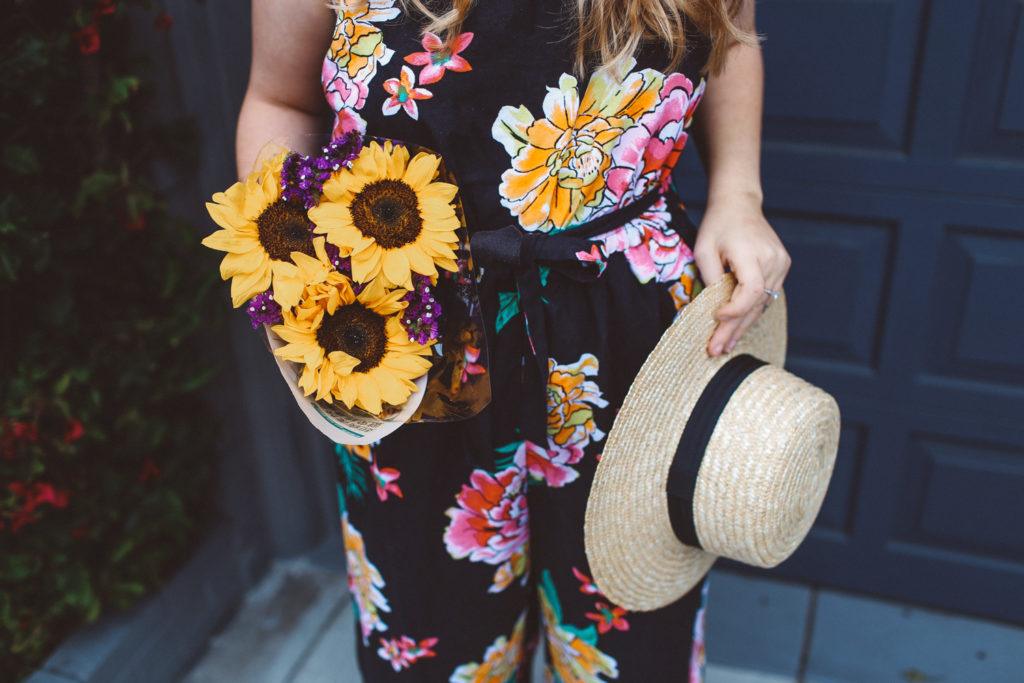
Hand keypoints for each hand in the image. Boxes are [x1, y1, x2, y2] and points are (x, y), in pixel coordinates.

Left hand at [692, 193, 790, 356]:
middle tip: (716, 349)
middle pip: (756, 303)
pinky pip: (766, 296)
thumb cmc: (718, 225)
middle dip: (734, 328)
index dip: (735, 309)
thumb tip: (710, 310)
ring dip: (743, 325)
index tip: (715, 318)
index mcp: (753, 253)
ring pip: (762, 303)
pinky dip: (750, 312)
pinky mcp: (781, 267)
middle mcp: (773, 260)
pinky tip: (737, 328)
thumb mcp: (704, 249)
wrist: (739, 204)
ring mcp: (781, 264)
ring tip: (724, 345)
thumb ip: (710, 279)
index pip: (752, 290)